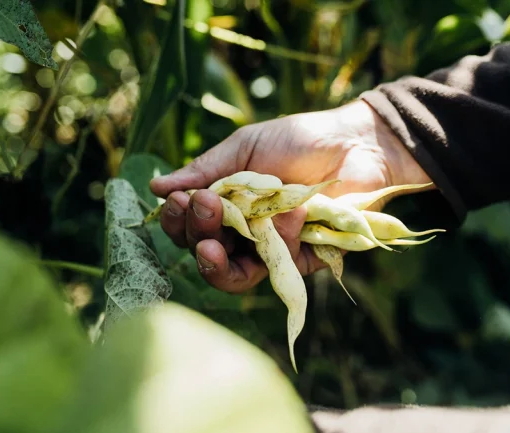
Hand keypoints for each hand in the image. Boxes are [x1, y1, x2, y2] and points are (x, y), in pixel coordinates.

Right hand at [149, 100, 431, 293]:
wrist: (354, 143)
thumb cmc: (297, 141)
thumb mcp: (244, 150)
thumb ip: (205, 171)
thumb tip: (154, 186)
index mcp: (226, 208)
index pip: (191, 228)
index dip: (179, 221)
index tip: (178, 200)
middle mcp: (244, 236)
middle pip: (207, 257)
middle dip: (196, 237)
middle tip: (200, 209)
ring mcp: (273, 251)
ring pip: (235, 277)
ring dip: (219, 262)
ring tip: (216, 241)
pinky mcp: (304, 261)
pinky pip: (280, 265)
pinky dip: (280, 238)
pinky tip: (289, 211)